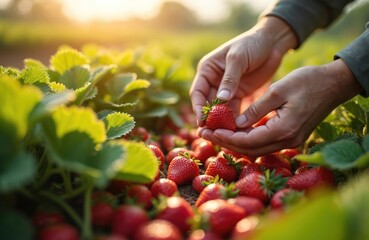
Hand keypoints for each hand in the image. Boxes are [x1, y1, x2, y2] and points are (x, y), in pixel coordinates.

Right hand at [189, 16, 296, 126]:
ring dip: (221, 122)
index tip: (202, 122)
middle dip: (209, 119)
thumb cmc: (252, 44)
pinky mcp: (240, 95)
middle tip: (211, 134)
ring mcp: (227, 89)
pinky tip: (236, 130)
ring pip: (220, 110)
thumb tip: (221, 99)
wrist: (273, 42)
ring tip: (224, 135)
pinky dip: (234, 120)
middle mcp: (214, 81)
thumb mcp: (238, 58)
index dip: (198, 108)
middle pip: (207, 104)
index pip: (198, 92)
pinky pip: (233, 110)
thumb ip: (230, 78)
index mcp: (208, 70)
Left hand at [200, 59, 361, 156]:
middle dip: (226, 142)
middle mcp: (287, 141)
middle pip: (250, 149)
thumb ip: (256, 110)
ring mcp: (291, 141)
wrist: (334, 84)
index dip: (226, 138)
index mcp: (283, 130)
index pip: (247, 141)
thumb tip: (236, 124)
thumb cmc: (307, 82)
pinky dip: (248, 139)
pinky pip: (265, 143)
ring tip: (215, 133)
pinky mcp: (291, 136)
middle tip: (205, 133)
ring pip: (256, 148)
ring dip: (235, 142)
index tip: (208, 131)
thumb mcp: (277, 91)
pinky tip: (234, 131)